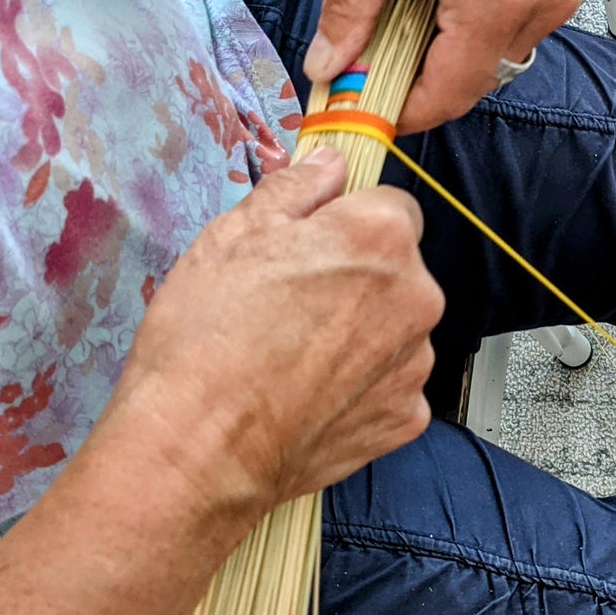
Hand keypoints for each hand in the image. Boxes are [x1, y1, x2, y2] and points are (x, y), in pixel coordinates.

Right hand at [108, 150, 444, 513]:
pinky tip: (306, 396)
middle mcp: (416, 297)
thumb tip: (329, 166)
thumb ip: (295, 190)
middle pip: (397, 272)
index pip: (390, 208)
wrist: (199, 447)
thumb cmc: (207, 339)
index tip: (310, 246)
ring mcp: (414, 363)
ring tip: (291, 357)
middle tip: (287, 306)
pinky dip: (358, 389)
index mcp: (380, 237)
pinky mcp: (405, 417)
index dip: (345, 225)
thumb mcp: (232, 235)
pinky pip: (389, 386)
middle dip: (355, 281)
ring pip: (394, 331)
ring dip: (359, 336)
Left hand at [303, 0, 583, 132]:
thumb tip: (329, 64)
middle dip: (414, 78)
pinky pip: (509, 26)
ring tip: (398, 6)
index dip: (395, 108)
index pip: (449, 90)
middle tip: (358, 58)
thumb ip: (351, 4)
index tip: (351, 108)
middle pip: (472, 80)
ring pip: (491, 57)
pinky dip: (465, 24)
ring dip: (441, 50)